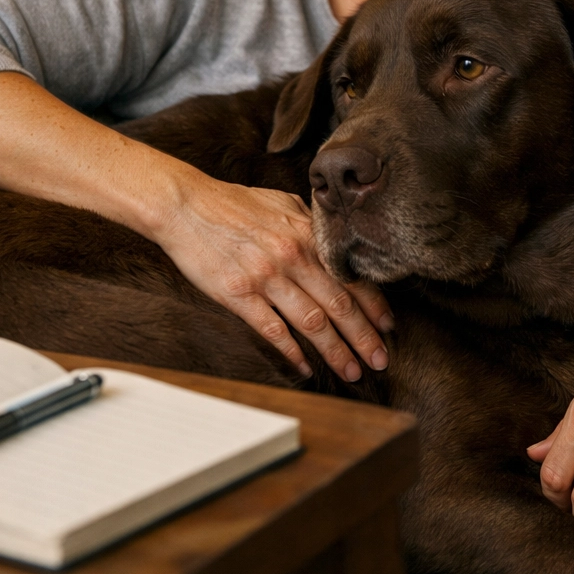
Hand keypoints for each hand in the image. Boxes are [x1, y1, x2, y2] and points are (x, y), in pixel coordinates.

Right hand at [155, 171, 393, 381]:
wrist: (184, 205)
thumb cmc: (230, 203)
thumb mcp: (278, 202)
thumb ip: (307, 222)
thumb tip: (331, 238)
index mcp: (304, 233)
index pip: (351, 274)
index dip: (374, 304)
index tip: (389, 326)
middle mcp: (291, 255)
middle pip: (339, 303)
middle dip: (365, 336)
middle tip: (381, 360)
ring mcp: (265, 276)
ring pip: (312, 321)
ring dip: (336, 351)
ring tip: (352, 371)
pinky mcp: (238, 294)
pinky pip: (272, 329)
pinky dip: (292, 351)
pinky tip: (305, 367)